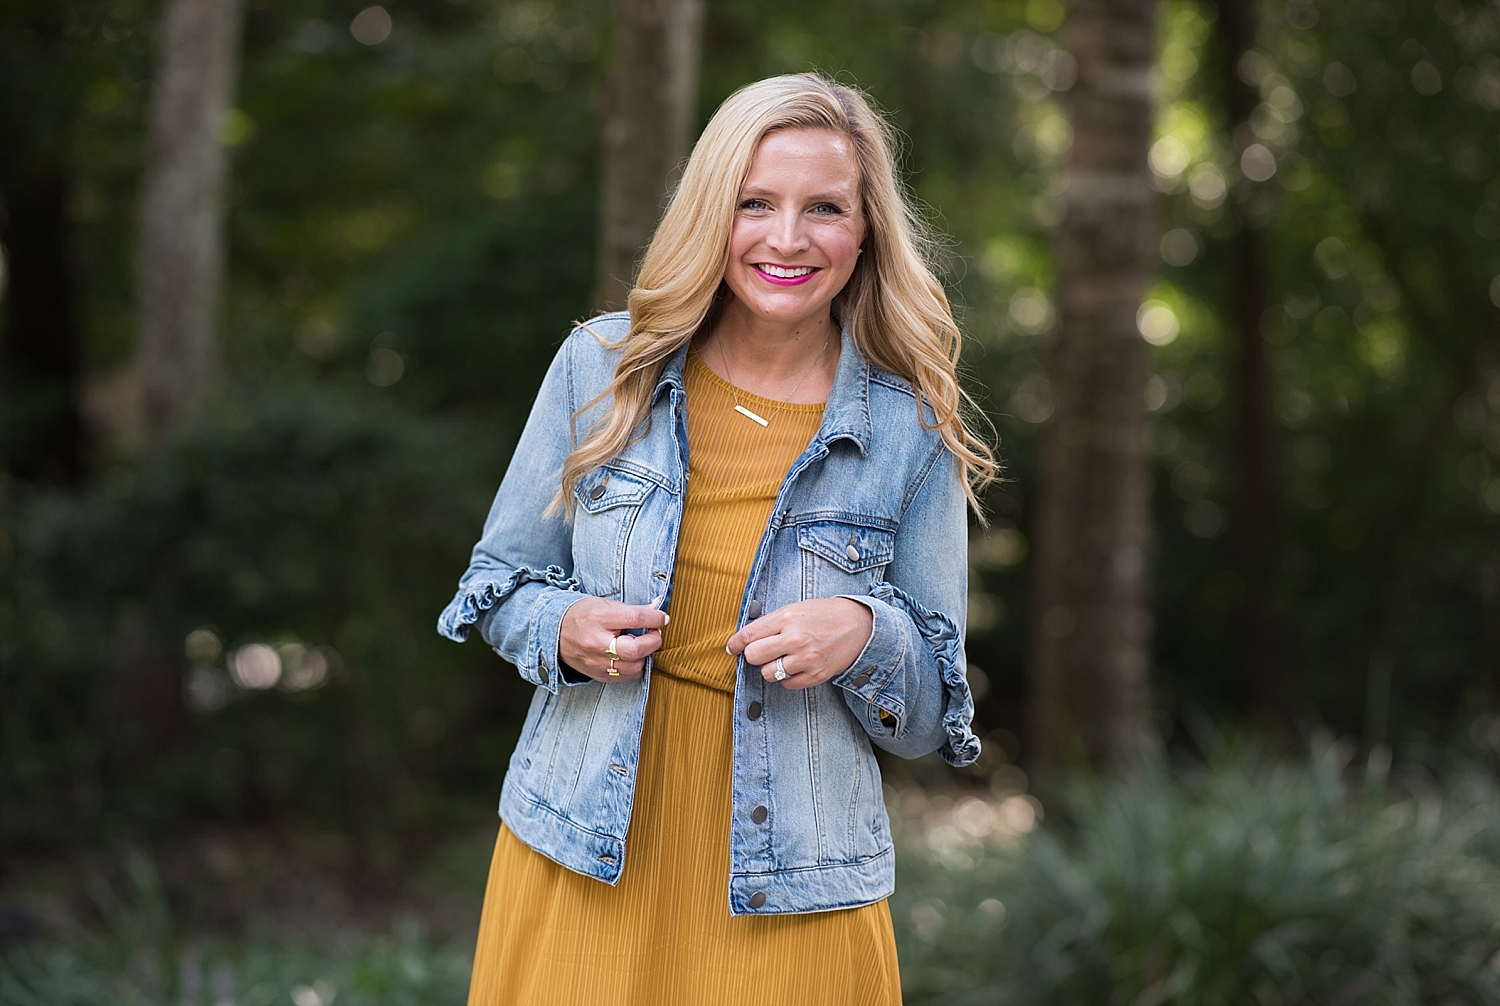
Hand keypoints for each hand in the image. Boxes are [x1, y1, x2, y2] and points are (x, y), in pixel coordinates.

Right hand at [560, 597, 668, 681]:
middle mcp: (596, 642)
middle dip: (654, 641)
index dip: (655, 618)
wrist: (555, 633)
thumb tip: (657, 613)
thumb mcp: (604, 604)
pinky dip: (636, 667)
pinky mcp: (598, 675)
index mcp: (597, 618)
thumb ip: (631, 610)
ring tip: (642, 644)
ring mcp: (596, 662)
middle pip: (635, 649)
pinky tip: (632, 656)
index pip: (634, 618)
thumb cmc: (583, 615)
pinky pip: (627, 677)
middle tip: (655, 633)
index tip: (663, 618)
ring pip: (635, 667)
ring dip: (646, 655)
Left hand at [726, 598, 872, 690]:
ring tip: (783, 658)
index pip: (750, 634)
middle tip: (763, 652)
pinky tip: (796, 666)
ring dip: (771, 668)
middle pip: (754, 657)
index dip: (736, 643)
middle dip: (754, 655)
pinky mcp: (816, 675)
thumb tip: (745, 639)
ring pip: (768, 674)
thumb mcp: (796, 608)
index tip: (732, 648)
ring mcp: (806, 659)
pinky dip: (787, 678)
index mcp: (788, 618)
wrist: (860, 626)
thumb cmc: (825, 615)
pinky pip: (787, 684)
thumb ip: (772, 622)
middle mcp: (795, 639)